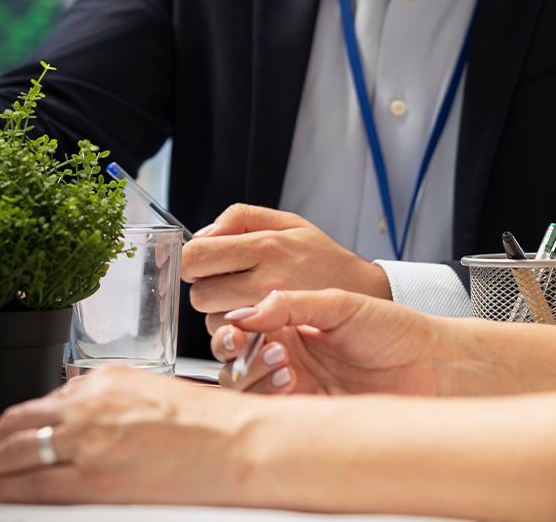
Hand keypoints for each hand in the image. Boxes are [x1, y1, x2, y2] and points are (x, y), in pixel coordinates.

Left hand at [0, 367, 247, 504]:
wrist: (244, 443)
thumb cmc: (214, 424)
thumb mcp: (152, 394)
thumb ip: (110, 406)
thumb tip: (79, 423)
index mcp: (104, 381)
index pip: (43, 403)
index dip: (13, 425)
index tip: (1, 438)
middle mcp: (89, 404)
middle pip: (19, 423)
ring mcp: (90, 440)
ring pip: (18, 451)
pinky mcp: (97, 477)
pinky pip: (36, 484)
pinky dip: (3, 488)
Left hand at [182, 204, 391, 331]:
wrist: (367, 294)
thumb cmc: (324, 258)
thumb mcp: (288, 222)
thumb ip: (240, 217)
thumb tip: (202, 234)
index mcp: (266, 245)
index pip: (196, 256)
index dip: (189, 261)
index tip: (199, 262)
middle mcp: (267, 279)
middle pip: (199, 294)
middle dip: (205, 288)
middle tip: (225, 283)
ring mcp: (273, 313)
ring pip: (213, 321)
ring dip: (220, 313)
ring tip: (244, 301)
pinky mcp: (277, 336)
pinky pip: (236, 338)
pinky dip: (238, 331)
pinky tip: (254, 319)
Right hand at [209, 288, 454, 396]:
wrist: (433, 366)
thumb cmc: (394, 330)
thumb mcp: (339, 304)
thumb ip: (289, 304)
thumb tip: (244, 312)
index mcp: (290, 323)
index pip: (241, 325)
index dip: (230, 326)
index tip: (235, 325)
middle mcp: (287, 354)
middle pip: (233, 358)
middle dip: (231, 350)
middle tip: (246, 343)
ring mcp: (296, 385)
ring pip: (245, 386)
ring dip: (252, 372)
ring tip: (282, 360)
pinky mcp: (308, 412)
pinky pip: (271, 412)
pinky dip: (270, 396)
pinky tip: (290, 380)